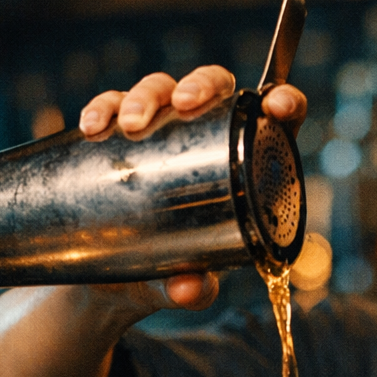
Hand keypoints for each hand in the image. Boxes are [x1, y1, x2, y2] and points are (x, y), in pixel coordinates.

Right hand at [74, 66, 309, 307]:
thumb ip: (194, 289)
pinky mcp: (118, 136)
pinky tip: (92, 127)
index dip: (284, 102)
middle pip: (213, 87)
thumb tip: (187, 290)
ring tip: (130, 124)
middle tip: (183, 106)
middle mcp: (205, 137)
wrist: (114, 286)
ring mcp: (161, 132)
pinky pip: (112, 106)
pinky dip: (102, 108)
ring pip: (161, 88)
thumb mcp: (185, 285)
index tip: (278, 107)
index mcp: (244, 165)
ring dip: (146, 96)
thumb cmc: (170, 276)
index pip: (272, 120)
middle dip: (200, 85)